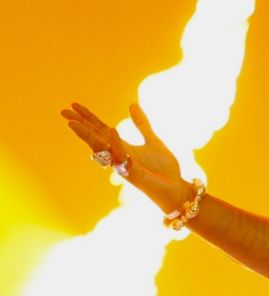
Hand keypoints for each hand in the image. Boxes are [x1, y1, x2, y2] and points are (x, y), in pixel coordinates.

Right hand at [62, 102, 181, 185]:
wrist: (177, 189)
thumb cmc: (164, 170)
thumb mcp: (153, 141)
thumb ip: (142, 125)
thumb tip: (132, 104)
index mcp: (122, 147)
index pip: (100, 130)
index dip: (88, 117)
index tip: (73, 105)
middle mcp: (119, 156)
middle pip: (95, 138)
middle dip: (80, 126)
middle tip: (63, 113)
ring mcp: (124, 166)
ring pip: (102, 149)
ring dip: (87, 136)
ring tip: (73, 123)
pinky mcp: (134, 174)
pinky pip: (122, 158)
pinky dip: (116, 144)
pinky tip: (112, 130)